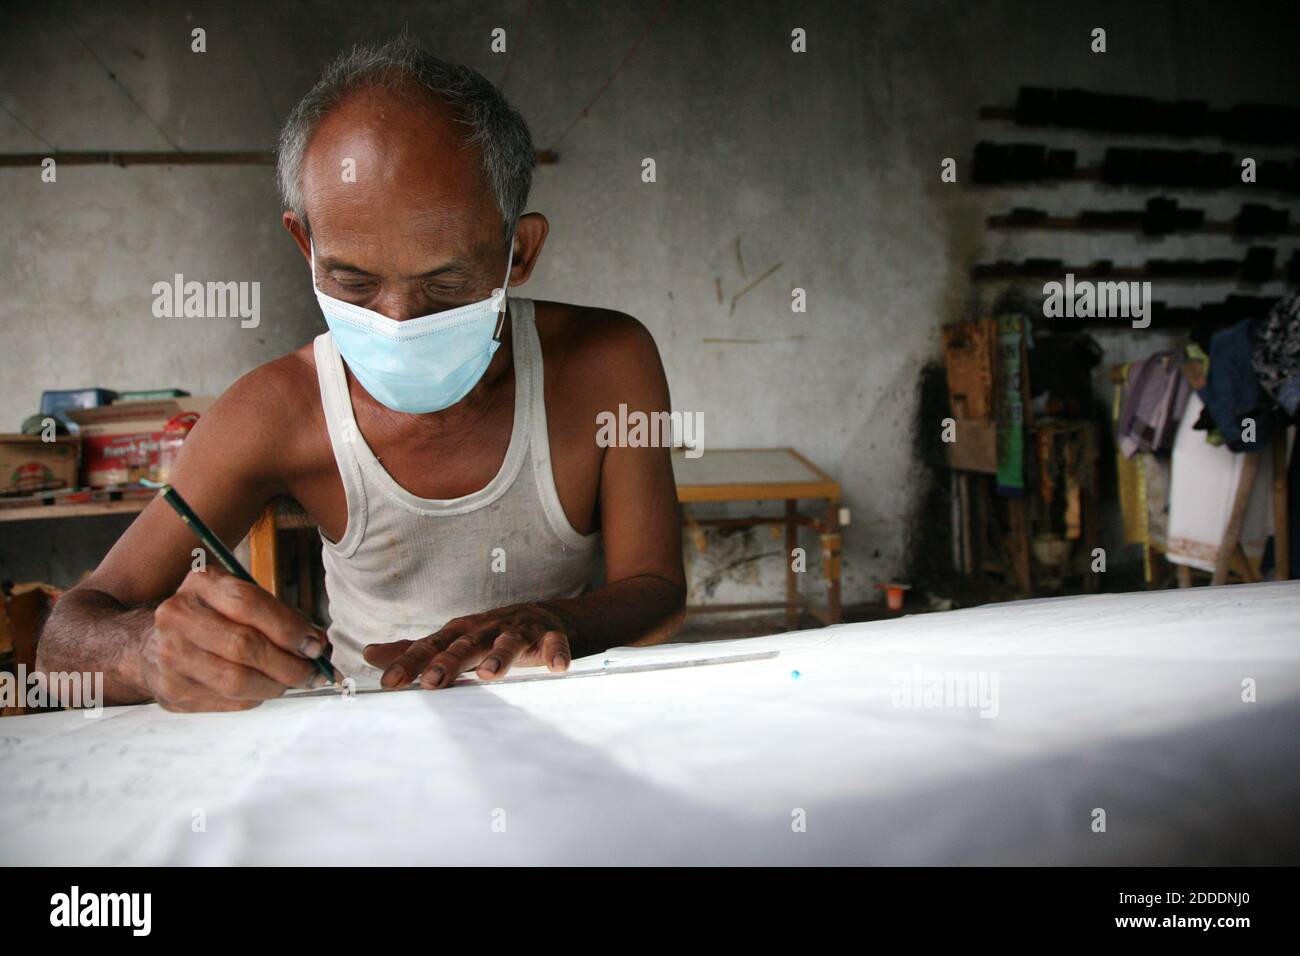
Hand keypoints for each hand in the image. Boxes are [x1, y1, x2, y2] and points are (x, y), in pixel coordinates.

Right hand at [142, 565, 333, 711]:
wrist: (151, 643)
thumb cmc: (211, 618)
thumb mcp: (238, 599)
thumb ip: (278, 616)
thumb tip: (317, 645)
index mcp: (201, 583)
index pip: (249, 604)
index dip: (289, 628)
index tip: (315, 645)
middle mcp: (178, 616)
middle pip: (244, 646)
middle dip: (288, 664)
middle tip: (312, 673)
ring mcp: (170, 656)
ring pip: (236, 680)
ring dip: (275, 686)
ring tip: (291, 682)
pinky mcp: (171, 690)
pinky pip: (227, 701)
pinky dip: (255, 697)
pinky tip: (264, 690)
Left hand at [363, 602, 573, 689]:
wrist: (545, 616)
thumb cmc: (490, 634)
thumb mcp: (452, 640)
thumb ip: (414, 651)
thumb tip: (368, 654)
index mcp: (460, 633)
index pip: (430, 647)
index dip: (410, 664)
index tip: (388, 683)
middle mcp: (487, 629)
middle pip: (465, 645)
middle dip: (449, 662)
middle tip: (433, 682)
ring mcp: (519, 631)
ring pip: (508, 642)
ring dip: (499, 656)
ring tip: (489, 674)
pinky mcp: (550, 636)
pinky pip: (554, 644)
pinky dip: (556, 653)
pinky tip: (557, 668)